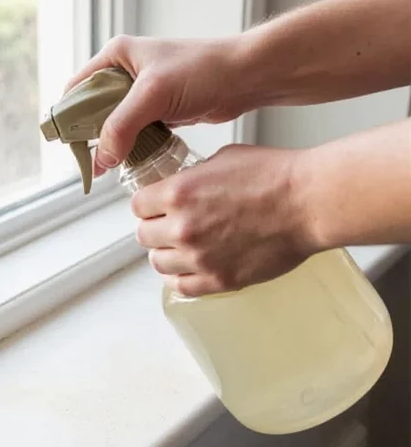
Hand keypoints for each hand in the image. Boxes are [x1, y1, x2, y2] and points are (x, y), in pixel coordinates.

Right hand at [64, 35, 250, 176]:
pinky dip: (130, 147)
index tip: (68, 146)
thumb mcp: (154, 95)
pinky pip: (134, 132)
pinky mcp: (158, 109)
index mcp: (116, 57)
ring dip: (111, 145)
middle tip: (90, 162)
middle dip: (90, 136)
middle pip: (92, 110)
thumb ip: (122, 126)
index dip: (68, 118)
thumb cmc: (204, 71)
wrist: (246, 77)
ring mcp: (142, 92)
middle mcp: (125, 72)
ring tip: (107, 168)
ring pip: (113, 124)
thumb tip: (102, 158)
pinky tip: (130, 162)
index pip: (77, 89)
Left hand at [132, 144, 318, 296]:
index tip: (156, 206)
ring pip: (158, 263)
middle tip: (170, 225)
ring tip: (182, 248)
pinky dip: (180, 278)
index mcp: (178, 193)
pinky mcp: (218, 280)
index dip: (148, 205)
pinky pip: (181, 287)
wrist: (309, 203)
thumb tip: (180, 186)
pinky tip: (189, 269)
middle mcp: (182, 228)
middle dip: (155, 228)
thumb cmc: (275, 176)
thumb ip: (193, 177)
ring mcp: (199, 257)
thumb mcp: (222, 159)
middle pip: (144, 235)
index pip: (138, 206)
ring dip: (166, 254)